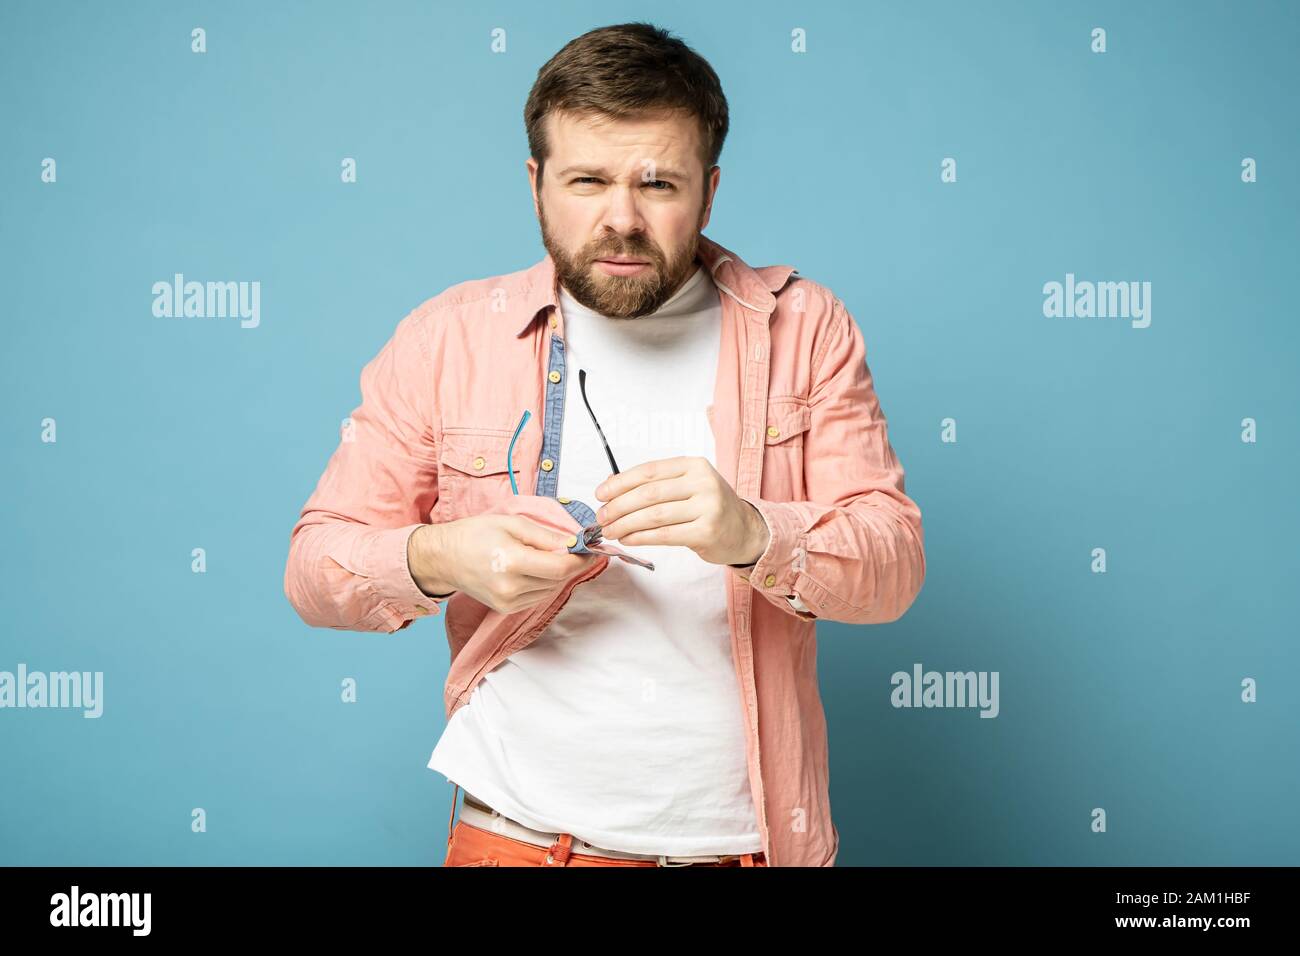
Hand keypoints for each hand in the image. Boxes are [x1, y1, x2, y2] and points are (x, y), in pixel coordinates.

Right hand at [408, 515, 599, 613]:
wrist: (444, 558)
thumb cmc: (475, 534)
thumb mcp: (512, 524)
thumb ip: (546, 535)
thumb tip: (573, 543)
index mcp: (512, 562)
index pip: (561, 567)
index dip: (580, 559)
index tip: (591, 549)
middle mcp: (511, 587)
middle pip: (558, 579)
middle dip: (570, 564)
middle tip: (572, 548)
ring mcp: (508, 602)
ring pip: (550, 590)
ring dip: (556, 574)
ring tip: (544, 556)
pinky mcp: (506, 609)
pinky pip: (537, 597)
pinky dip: (543, 583)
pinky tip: (532, 569)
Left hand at [593, 456, 769, 566]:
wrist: (744, 530)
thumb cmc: (709, 506)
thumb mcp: (687, 485)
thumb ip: (655, 484)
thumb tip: (610, 485)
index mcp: (694, 465)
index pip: (649, 470)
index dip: (620, 482)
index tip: (600, 493)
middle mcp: (703, 483)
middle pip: (649, 494)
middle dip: (618, 506)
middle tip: (601, 517)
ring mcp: (708, 507)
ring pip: (654, 516)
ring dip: (626, 524)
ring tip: (610, 530)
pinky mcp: (707, 532)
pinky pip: (664, 535)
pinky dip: (641, 538)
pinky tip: (628, 539)